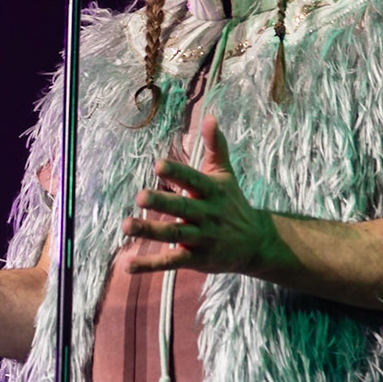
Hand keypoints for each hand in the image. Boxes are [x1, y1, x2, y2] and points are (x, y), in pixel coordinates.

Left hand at [122, 112, 281, 274]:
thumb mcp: (226, 174)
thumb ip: (215, 146)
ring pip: (174, 235)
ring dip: (150, 231)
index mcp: (212, 191)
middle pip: (182, 209)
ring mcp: (202, 238)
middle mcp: (207, 215)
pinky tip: (128, 265)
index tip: (158, 165)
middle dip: (162, 203)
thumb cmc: (233, 203)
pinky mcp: (196, 259)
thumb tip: (209, 116)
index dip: (177, 173)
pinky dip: (149, 265)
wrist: (256, 243)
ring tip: (126, 226)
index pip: (193, 180)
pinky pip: (171, 262)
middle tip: (140, 197)